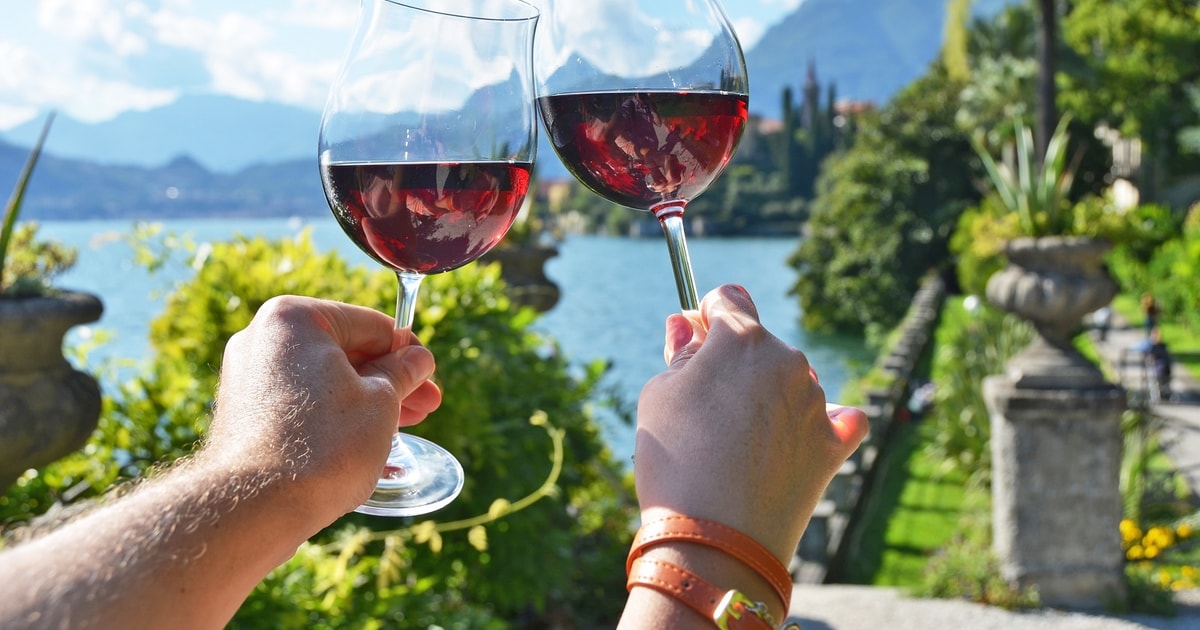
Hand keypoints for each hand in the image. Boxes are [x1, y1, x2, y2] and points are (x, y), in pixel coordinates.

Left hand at [201, 295, 441, 523]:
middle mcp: (263, 338)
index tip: (429, 376)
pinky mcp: (243, 412)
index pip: (369, 324)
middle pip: (344, 351)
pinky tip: (362, 438)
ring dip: (365, 398)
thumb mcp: (380, 402)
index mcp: (295, 318)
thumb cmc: (324, 445)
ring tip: (402, 425)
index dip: (407, 351)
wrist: (256, 507)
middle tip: (426, 404)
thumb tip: (419, 358)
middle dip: (389, 379)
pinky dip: (332, 414)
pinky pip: (300, 402)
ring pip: (323, 379)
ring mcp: (248, 377)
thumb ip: (401, 373)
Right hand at [633, 284, 868, 562]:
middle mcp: (787, 360)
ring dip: (771, 397)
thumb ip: (679, 354)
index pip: (728, 300)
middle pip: (760, 345)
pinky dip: (826, 423)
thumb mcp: (658, 397)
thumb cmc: (675, 462)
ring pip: (793, 381)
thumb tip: (685, 325)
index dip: (706, 317)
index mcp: (742, 339)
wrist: (713, 540)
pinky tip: (802, 439)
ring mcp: (816, 402)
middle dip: (735, 365)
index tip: (694, 342)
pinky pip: (842, 418)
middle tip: (704, 410)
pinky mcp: (834, 444)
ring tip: (738, 444)